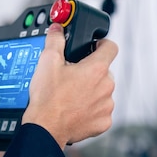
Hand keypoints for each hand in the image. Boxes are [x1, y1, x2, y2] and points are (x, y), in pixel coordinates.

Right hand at [22, 22, 117, 148]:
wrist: (45, 127)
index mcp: (96, 69)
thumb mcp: (47, 61)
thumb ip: (55, 40)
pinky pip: (101, 110)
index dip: (101, 43)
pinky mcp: (104, 122)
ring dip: (91, 90)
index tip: (94, 46)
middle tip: (72, 75)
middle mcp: (106, 86)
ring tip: (71, 94)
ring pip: (102, 91)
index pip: (111, 47)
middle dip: (90, 71)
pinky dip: (91, 108)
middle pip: (104, 71)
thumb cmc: (48, 97)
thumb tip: (57, 29)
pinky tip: (75, 108)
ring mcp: (107, 105)